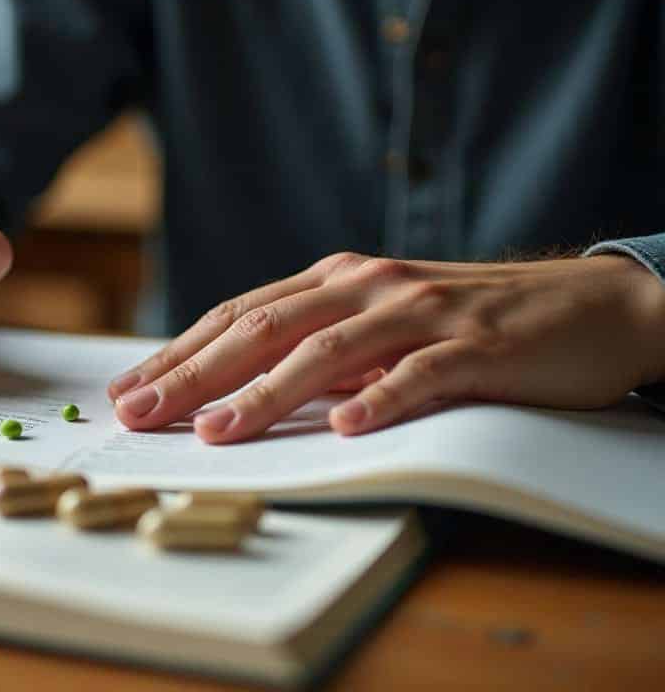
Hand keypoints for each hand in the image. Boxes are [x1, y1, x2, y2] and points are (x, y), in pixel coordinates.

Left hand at [109, 252, 664, 442]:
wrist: (587, 305)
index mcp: (335, 281)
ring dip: (267, 392)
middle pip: (263, 329)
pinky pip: (421, 372)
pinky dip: (381, 397)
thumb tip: (231, 388)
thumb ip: (317, 344)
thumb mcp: (378, 323)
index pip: (238, 316)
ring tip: (217, 431)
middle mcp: (367, 286)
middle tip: (139, 413)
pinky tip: (346, 426)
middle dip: (193, 373)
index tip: (126, 392)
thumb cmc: (466, 322)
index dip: (178, 353)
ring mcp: (421, 313)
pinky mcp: (477, 345)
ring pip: (328, 349)